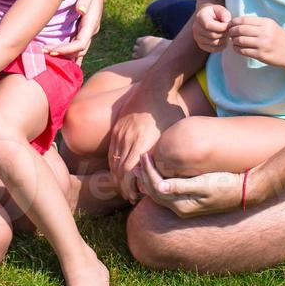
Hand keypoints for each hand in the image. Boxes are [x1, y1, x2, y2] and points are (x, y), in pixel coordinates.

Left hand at [45, 0, 106, 61]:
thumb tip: (81, 11)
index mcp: (92, 20)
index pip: (80, 44)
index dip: (66, 50)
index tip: (50, 50)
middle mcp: (90, 27)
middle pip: (78, 51)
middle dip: (61, 54)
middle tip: (42, 51)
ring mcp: (87, 27)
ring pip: (77, 49)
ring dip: (63, 53)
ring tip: (45, 52)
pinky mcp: (82, 24)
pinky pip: (75, 41)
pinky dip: (66, 49)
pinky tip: (54, 50)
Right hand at [106, 84, 182, 203]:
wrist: (155, 88)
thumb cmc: (169, 112)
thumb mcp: (172, 134)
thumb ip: (166, 154)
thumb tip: (163, 175)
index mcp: (143, 142)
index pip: (130, 172)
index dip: (130, 187)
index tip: (136, 196)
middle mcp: (128, 139)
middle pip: (120, 170)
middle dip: (124, 187)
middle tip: (131, 197)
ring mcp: (120, 133)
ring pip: (113, 162)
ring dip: (117, 178)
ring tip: (125, 188)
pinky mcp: (117, 129)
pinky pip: (111, 152)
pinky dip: (114, 165)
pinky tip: (120, 172)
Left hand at [139, 152, 240, 217]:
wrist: (245, 191)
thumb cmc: (225, 184)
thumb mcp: (204, 184)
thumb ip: (181, 186)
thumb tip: (159, 187)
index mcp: (182, 205)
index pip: (157, 187)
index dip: (148, 171)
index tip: (145, 155)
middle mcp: (181, 209)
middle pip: (155, 193)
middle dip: (145, 175)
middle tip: (140, 158)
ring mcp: (185, 207)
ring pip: (160, 194)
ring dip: (150, 180)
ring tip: (144, 166)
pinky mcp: (190, 202)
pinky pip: (168, 194)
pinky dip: (160, 183)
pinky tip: (159, 174)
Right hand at [192, 3, 230, 52]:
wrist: (209, 18)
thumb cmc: (216, 13)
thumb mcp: (220, 9)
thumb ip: (224, 13)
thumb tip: (226, 21)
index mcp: (199, 16)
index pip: (208, 25)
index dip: (221, 27)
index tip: (228, 25)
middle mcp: (196, 27)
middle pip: (212, 35)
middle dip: (224, 33)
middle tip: (229, 30)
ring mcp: (197, 37)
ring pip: (213, 42)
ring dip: (223, 40)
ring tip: (226, 34)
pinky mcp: (201, 45)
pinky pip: (212, 49)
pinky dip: (221, 47)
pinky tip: (224, 41)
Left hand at [227, 15, 284, 67]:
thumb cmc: (279, 38)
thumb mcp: (271, 26)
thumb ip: (256, 24)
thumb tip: (236, 23)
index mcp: (266, 22)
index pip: (243, 20)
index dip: (233, 22)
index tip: (230, 25)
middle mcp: (264, 32)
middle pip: (240, 30)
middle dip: (231, 31)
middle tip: (229, 33)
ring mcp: (263, 44)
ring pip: (240, 41)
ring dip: (233, 41)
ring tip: (233, 41)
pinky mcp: (261, 55)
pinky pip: (243, 51)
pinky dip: (237, 49)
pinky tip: (237, 48)